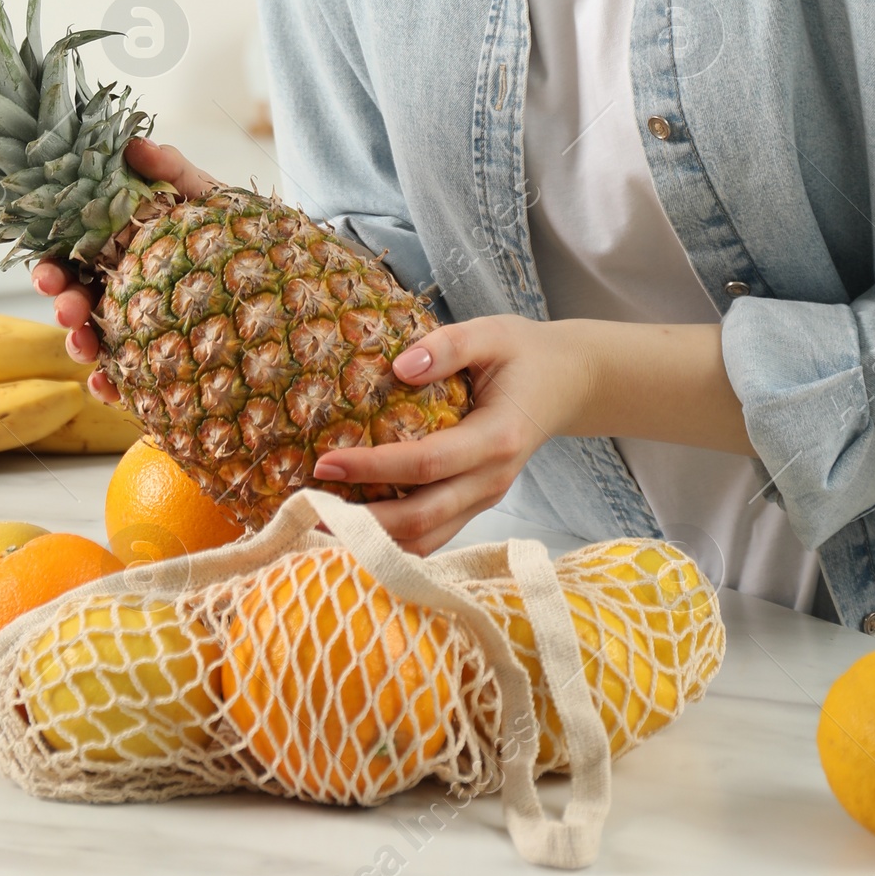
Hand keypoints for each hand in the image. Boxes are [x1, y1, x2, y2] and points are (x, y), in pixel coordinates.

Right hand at [29, 138, 215, 402]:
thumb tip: (136, 146)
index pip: (72, 260)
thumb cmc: (229, 227)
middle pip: (75, 302)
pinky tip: (109, 386)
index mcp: (119, 251)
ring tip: (86, 347)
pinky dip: (111, 385)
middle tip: (69, 310)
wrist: (282, 268)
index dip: (52, 267)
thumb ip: (172, 169)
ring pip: (94, 342)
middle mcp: (119, 290)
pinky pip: (127, 379)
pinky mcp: (157, 360)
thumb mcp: (203, 194)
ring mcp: (136, 327)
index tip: (48, 273)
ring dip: (80, 346)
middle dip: (64, 307)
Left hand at [310, 314, 751, 555]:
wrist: (566, 382)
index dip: (374, 467)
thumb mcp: (491, 333)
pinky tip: (352, 531)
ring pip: (427, 540)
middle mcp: (492, 480)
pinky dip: (392, 542)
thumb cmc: (523, 353)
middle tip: (308, 506)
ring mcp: (485, 498)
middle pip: (423, 519)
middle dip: (363, 520)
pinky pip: (433, 536)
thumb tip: (400, 366)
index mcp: (497, 438)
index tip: (326, 461)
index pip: (427, 464)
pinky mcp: (475, 504)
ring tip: (318, 529)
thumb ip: (449, 345)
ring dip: (373, 541)